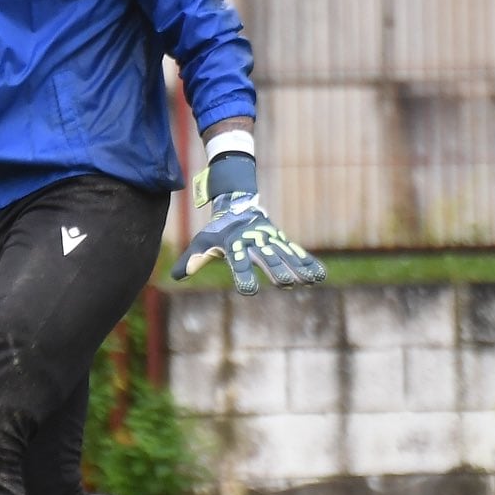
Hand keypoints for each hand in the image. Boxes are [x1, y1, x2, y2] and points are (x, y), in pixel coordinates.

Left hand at [167, 153, 325, 293]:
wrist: (236, 204)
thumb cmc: (217, 231)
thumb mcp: (203, 242)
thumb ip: (192, 260)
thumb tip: (175, 276)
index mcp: (234, 244)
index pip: (238, 262)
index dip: (243, 275)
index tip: (249, 290)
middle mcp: (254, 242)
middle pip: (266, 257)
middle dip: (276, 269)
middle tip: (286, 283)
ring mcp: (269, 240)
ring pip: (284, 254)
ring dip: (297, 268)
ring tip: (309, 281)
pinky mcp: (280, 240)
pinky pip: (295, 252)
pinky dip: (307, 262)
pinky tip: (319, 276)